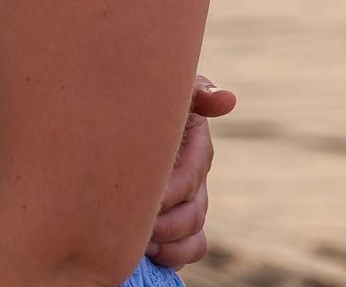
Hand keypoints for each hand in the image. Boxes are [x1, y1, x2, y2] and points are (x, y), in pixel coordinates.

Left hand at [147, 75, 235, 267]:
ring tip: (140, 242)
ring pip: (193, 234)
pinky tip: (148, 254)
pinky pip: (188, 249)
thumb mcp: (169, 88)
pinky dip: (174, 257)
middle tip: (135, 225)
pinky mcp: (173, 220)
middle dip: (166, 222)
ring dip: (170, 243)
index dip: (170, 191)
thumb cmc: (142, 93)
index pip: (190, 176)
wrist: (118, 107)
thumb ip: (196, 92)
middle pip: (193, 212)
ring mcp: (185, 201)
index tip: (144, 198)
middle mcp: (194, 178)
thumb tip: (227, 100)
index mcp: (193, 148)